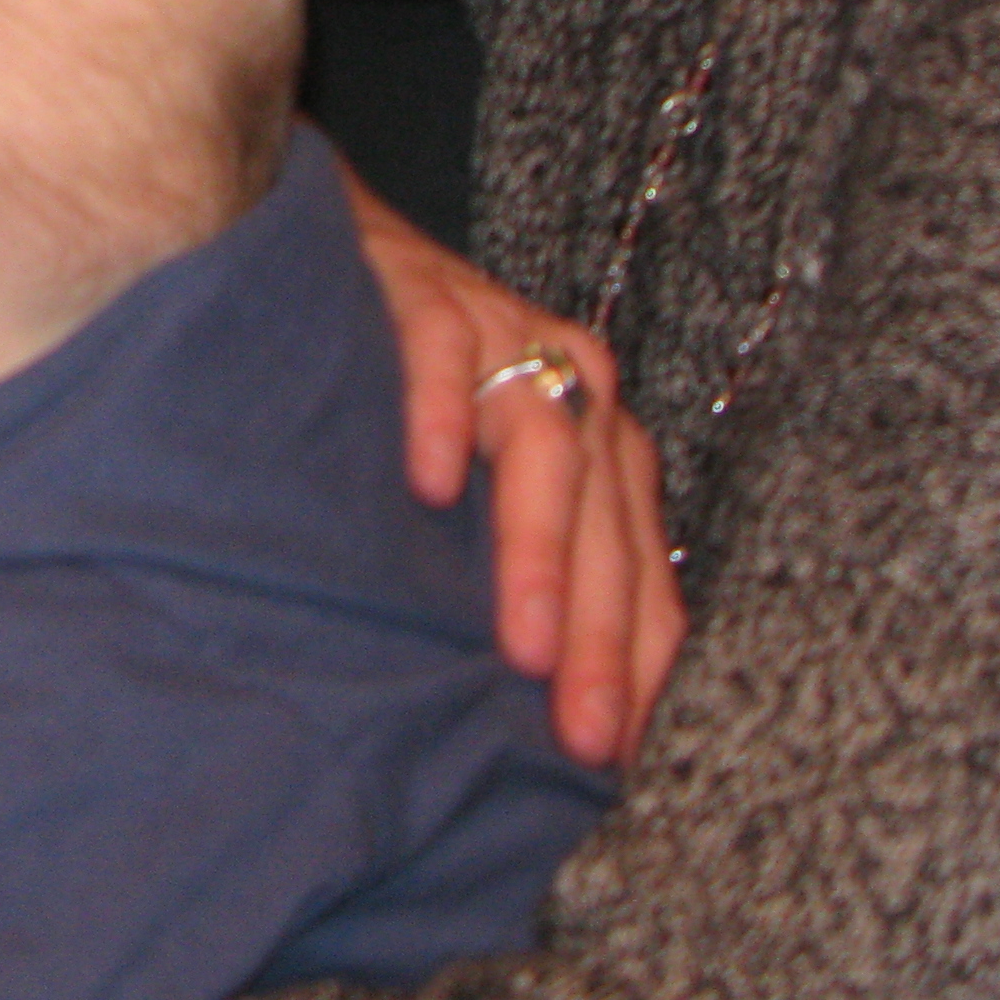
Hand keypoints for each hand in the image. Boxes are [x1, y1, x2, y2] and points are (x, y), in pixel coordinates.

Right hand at [343, 158, 682, 769]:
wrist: (356, 239)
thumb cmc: (423, 388)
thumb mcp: (488, 478)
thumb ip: (523, 561)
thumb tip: (533, 700)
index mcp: (605, 447)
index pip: (642, 572)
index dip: (636, 666)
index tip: (611, 760)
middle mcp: (575, 390)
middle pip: (605, 527)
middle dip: (597, 639)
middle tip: (576, 734)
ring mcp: (504, 338)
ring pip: (542, 451)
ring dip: (537, 554)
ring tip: (519, 644)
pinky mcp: (428, 296)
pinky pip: (442, 357)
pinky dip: (441, 417)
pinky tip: (428, 485)